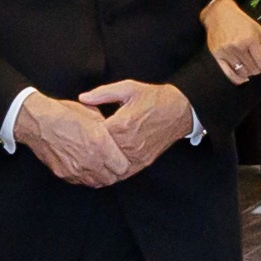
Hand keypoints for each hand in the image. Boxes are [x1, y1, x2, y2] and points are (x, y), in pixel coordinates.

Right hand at [15, 91, 131, 187]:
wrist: (36, 121)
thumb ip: (107, 129)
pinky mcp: (65, 174)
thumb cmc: (63, 113)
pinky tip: (86, 165)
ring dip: (102, 176)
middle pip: (112, 178)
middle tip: (113, 163)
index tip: (123, 157)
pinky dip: (87, 176)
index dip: (124, 162)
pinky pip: (82, 181)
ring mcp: (76, 170)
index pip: (123, 166)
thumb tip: (115, 136)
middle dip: (115, 171)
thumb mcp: (92, 113)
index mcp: (100, 143)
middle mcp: (90, 160)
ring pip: (98, 182)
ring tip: (100, 165)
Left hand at [78, 80, 194, 177]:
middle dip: (92, 149)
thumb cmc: (153, 97)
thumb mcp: (128, 88)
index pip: (94, 135)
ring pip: (111, 165)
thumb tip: (82, 98)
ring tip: (92, 156)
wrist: (179, 109)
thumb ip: (102, 93)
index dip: (85, 133)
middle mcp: (128, 143)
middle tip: (82, 146)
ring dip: (102, 161)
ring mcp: (137, 155)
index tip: (81, 130)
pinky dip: (114, 170)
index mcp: (121, 124)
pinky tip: (107, 165)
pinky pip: (124, 172)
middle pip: (100, 152)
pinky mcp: (144, 162)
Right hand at [201, 0, 260, 85]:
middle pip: (254, 69)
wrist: (219, 14)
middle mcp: (238, 46)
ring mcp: (226, 52)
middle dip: (259, 68)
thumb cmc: (241, 22)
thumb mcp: (260, 30)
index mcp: (250, 38)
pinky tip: (243, 76)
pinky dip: (238, 79)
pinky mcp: (217, 55)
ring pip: (243, 73)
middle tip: (258, 62)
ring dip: (249, 72)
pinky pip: (229, 74)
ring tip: (250, 64)